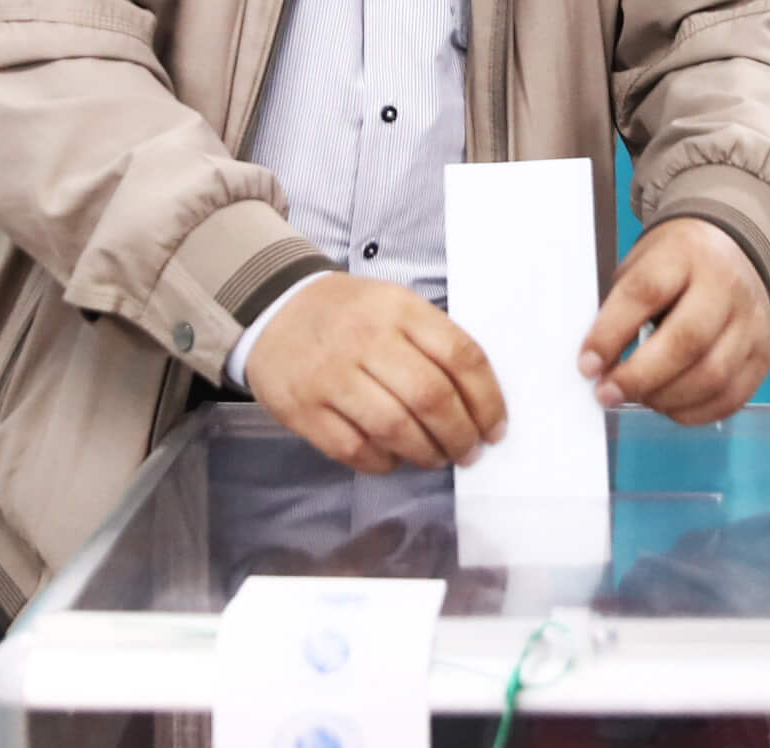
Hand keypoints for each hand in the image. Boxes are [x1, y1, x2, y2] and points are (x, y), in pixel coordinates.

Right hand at [243, 275, 506, 472]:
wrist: (274, 309)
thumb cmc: (350, 315)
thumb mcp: (396, 306)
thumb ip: (433, 343)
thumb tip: (478, 404)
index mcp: (399, 309)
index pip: (461, 356)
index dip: (487, 400)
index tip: (495, 428)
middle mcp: (366, 339)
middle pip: (430, 397)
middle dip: (460, 434)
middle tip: (468, 452)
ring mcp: (331, 375)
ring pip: (394, 427)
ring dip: (426, 453)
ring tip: (436, 458)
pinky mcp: (304, 408)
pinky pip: (354, 449)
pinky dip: (383, 462)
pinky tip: (394, 458)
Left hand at [578, 217, 769, 425]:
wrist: (735, 249)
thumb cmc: (677, 263)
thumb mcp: (642, 264)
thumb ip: (620, 309)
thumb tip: (596, 364)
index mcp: (687, 253)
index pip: (646, 293)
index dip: (611, 333)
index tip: (586, 365)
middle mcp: (727, 285)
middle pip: (686, 341)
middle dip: (639, 377)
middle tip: (607, 393)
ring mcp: (753, 321)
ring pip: (712, 376)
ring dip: (665, 399)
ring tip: (638, 397)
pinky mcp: (764, 354)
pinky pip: (731, 398)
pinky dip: (693, 412)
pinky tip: (668, 404)